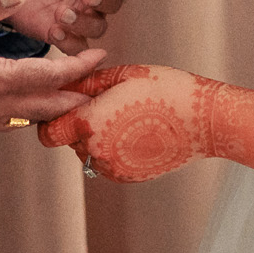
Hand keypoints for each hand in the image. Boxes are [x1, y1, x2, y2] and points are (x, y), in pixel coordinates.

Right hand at [0, 0, 108, 129]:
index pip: (47, 76)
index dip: (78, 67)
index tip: (100, 56)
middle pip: (48, 105)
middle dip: (80, 95)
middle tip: (107, 85)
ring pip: (33, 117)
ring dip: (60, 106)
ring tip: (85, 93)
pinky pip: (13, 121)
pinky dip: (36, 113)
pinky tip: (44, 103)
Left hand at [41, 64, 207, 181]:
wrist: (205, 120)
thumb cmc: (167, 90)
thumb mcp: (124, 75)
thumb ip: (88, 83)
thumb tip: (66, 86)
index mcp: (90, 122)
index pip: (49, 132)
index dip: (54, 120)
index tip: (68, 110)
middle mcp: (96, 150)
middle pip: (70, 142)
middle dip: (81, 126)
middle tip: (109, 107)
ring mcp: (113, 167)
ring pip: (90, 154)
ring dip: (98, 140)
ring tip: (127, 119)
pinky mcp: (128, 177)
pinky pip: (109, 164)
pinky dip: (115, 151)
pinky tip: (138, 133)